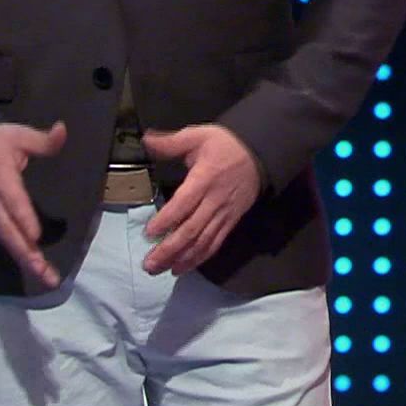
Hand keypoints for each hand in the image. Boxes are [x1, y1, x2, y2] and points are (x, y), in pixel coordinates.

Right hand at [0, 120, 66, 287]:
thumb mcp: (19, 135)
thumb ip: (43, 140)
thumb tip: (63, 131)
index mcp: (1, 179)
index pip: (13, 202)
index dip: (24, 219)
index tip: (36, 235)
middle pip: (9, 231)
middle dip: (27, 253)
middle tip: (45, 271)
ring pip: (7, 240)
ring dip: (25, 259)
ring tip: (45, 276)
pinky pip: (5, 240)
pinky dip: (19, 255)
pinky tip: (34, 267)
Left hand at [141, 124, 260, 274]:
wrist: (259, 153)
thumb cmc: (225, 145)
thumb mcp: (198, 135)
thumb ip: (171, 142)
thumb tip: (146, 140)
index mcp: (204, 179)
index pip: (184, 204)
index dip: (166, 220)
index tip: (149, 232)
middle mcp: (214, 201)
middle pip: (192, 230)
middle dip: (169, 249)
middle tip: (149, 263)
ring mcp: (224, 214)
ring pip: (202, 242)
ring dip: (182, 259)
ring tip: (161, 270)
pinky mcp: (231, 222)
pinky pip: (215, 244)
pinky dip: (199, 258)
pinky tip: (182, 267)